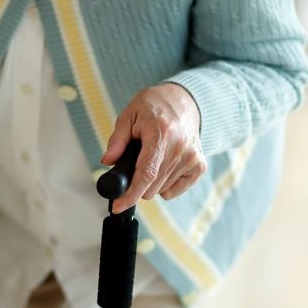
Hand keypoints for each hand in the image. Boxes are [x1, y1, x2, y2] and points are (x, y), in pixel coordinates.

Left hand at [101, 83, 206, 212]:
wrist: (183, 102)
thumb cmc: (154, 107)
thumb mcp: (129, 115)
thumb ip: (117, 140)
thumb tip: (107, 161)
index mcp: (161, 133)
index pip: (146, 173)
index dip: (131, 193)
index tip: (118, 206)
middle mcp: (180, 148)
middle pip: (151, 187)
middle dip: (137, 182)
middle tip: (135, 163)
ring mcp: (192, 158)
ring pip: (161, 190)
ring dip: (152, 182)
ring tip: (153, 158)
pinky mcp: (199, 166)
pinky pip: (174, 190)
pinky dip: (165, 183)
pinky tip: (165, 164)